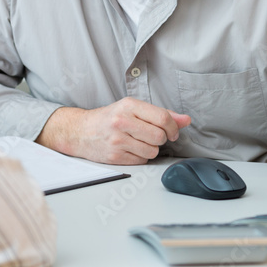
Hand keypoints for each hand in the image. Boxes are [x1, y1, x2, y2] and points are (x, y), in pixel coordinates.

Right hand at [36, 98, 190, 164]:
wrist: (80, 131)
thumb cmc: (109, 118)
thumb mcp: (132, 109)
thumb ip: (161, 114)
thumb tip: (186, 120)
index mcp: (128, 106)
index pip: (162, 118)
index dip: (173, 127)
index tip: (172, 131)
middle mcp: (122, 122)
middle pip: (159, 137)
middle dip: (160, 139)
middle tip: (150, 135)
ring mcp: (118, 141)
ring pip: (152, 151)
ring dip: (150, 149)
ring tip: (137, 141)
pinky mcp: (115, 157)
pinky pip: (142, 161)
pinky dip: (140, 157)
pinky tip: (130, 149)